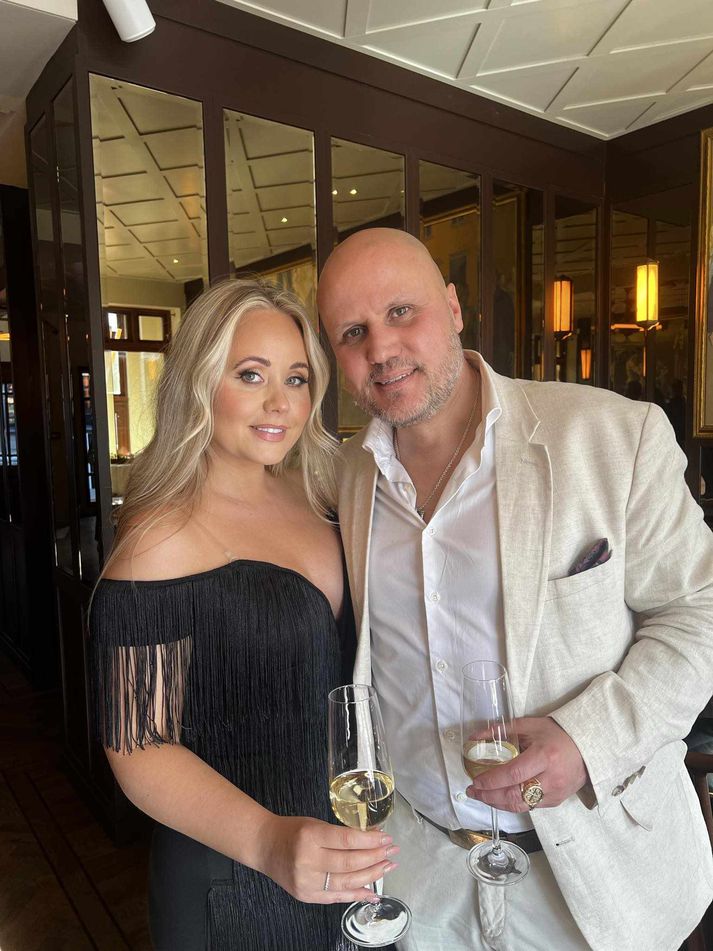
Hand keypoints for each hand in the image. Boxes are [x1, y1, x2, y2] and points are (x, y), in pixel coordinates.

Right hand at [256, 814, 398, 903]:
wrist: (265, 846)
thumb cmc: (292, 831)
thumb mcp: (316, 824)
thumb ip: (341, 834)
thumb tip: (372, 840)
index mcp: (311, 836)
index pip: (347, 840)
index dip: (370, 841)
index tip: (386, 838)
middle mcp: (308, 861)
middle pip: (350, 863)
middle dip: (375, 858)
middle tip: (392, 852)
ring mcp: (307, 882)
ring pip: (347, 882)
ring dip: (371, 876)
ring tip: (387, 867)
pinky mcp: (307, 896)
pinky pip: (336, 897)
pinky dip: (356, 895)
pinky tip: (372, 891)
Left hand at [466, 716, 587, 812]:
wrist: (588, 748)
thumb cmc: (558, 734)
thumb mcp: (530, 725)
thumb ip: (502, 730)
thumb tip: (475, 737)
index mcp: (544, 756)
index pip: (514, 774)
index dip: (492, 780)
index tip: (476, 780)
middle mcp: (551, 779)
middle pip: (515, 795)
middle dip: (489, 796)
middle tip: (473, 791)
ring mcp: (555, 794)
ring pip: (521, 805)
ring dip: (497, 803)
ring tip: (481, 796)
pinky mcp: (556, 802)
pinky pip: (530, 806)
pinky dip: (512, 803)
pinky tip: (499, 797)